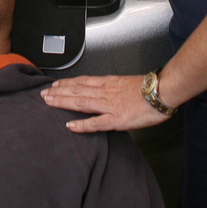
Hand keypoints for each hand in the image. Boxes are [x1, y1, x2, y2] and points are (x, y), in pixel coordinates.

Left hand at [40, 74, 169, 132]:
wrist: (163, 90)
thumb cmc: (150, 87)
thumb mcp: (129, 82)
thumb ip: (116, 88)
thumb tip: (109, 91)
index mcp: (109, 83)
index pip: (83, 81)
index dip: (67, 83)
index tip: (55, 84)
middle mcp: (106, 92)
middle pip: (77, 90)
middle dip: (59, 92)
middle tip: (43, 93)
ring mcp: (110, 105)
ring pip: (81, 102)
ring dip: (63, 102)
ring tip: (49, 103)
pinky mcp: (117, 119)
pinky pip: (96, 123)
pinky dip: (82, 124)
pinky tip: (70, 126)